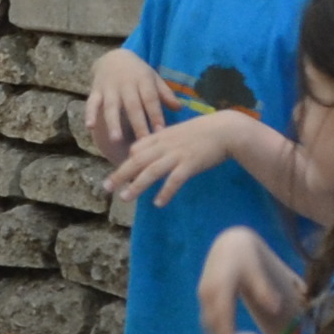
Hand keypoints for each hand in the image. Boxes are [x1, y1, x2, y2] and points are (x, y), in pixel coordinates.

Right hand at [79, 46, 173, 157]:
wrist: (113, 56)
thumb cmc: (138, 73)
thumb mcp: (153, 79)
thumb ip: (165, 94)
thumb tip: (179, 108)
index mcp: (143, 80)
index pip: (150, 99)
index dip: (155, 115)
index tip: (160, 132)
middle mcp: (126, 84)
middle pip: (132, 106)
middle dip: (137, 124)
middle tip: (142, 142)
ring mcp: (109, 88)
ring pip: (111, 106)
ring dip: (113, 123)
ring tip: (116, 139)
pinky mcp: (96, 90)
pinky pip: (92, 103)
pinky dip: (90, 114)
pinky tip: (89, 127)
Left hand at [105, 109, 254, 211]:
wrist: (227, 130)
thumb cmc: (205, 132)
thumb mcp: (180, 132)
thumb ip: (164, 142)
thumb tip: (151, 153)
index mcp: (162, 135)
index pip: (137, 149)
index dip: (126, 163)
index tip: (118, 177)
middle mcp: (166, 144)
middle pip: (137, 160)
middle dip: (120, 174)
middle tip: (106, 187)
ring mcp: (177, 154)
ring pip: (151, 171)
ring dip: (137, 185)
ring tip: (125, 198)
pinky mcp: (191, 164)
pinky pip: (174, 180)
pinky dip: (166, 191)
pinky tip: (158, 203)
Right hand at [195, 226, 300, 333]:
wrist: (229, 244)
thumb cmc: (247, 257)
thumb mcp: (256, 270)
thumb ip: (264, 289)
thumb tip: (276, 309)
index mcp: (221, 286)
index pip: (223, 317)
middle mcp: (208, 292)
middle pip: (213, 324)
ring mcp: (204, 295)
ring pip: (208, 323)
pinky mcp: (204, 297)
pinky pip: (208, 319)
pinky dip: (214, 332)